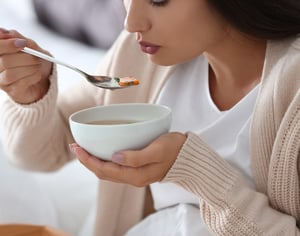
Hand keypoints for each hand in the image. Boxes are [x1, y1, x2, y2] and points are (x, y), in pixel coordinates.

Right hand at [0, 28, 51, 103]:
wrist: (45, 80)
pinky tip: (37, 75)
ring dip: (30, 68)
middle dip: (25, 58)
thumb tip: (6, 32)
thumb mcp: (32, 47)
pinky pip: (20, 83)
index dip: (7, 44)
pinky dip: (33, 76)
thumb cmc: (37, 62)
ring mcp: (2, 80)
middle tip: (37, 58)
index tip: (22, 43)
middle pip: (4, 60)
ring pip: (11, 73)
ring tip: (38, 66)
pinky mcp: (12, 91)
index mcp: (0, 53)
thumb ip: (19, 38)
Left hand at [70, 132, 186, 186]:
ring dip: (95, 161)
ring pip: (109, 171)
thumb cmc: (174, 150)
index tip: (77, 148)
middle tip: (76, 147)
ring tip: (85, 149)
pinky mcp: (138, 169)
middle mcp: (134, 178)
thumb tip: (115, 157)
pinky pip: (116, 168)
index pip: (105, 170)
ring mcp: (136, 174)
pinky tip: (103, 151)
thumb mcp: (157, 151)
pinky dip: (105, 161)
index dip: (89, 160)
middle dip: (87, 161)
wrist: (188, 157)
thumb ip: (136, 157)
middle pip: (103, 173)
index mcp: (136, 175)